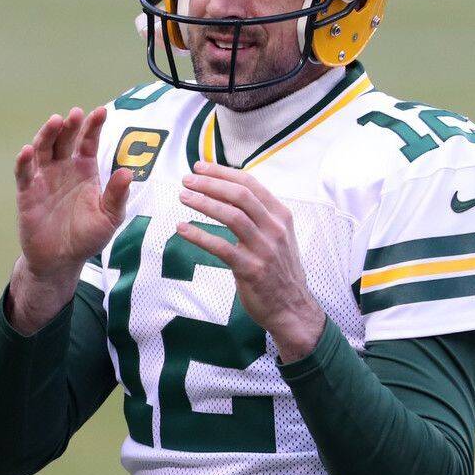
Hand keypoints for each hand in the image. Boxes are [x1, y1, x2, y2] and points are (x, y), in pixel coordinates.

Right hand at [7, 105, 131, 332]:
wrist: (61, 261)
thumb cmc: (87, 237)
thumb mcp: (109, 218)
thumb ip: (117, 196)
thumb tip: (128, 172)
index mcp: (85, 170)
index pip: (88, 142)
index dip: (93, 126)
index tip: (100, 112)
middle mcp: (63, 169)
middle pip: (65, 140)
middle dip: (70, 126)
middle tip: (75, 114)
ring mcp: (44, 178)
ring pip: (44, 149)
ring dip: (48, 134)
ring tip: (55, 122)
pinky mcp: (27, 192)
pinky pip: (24, 173)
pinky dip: (24, 161)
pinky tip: (27, 151)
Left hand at [177, 163, 326, 362]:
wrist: (292, 307)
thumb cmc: (279, 271)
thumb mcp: (278, 237)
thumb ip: (259, 216)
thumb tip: (228, 193)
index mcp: (280, 216)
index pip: (250, 184)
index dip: (223, 173)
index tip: (201, 167)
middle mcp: (274, 229)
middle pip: (239, 195)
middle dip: (210, 183)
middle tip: (187, 179)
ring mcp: (264, 249)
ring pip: (231, 216)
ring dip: (204, 203)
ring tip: (184, 197)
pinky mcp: (250, 269)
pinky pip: (221, 247)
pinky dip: (199, 235)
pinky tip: (182, 228)